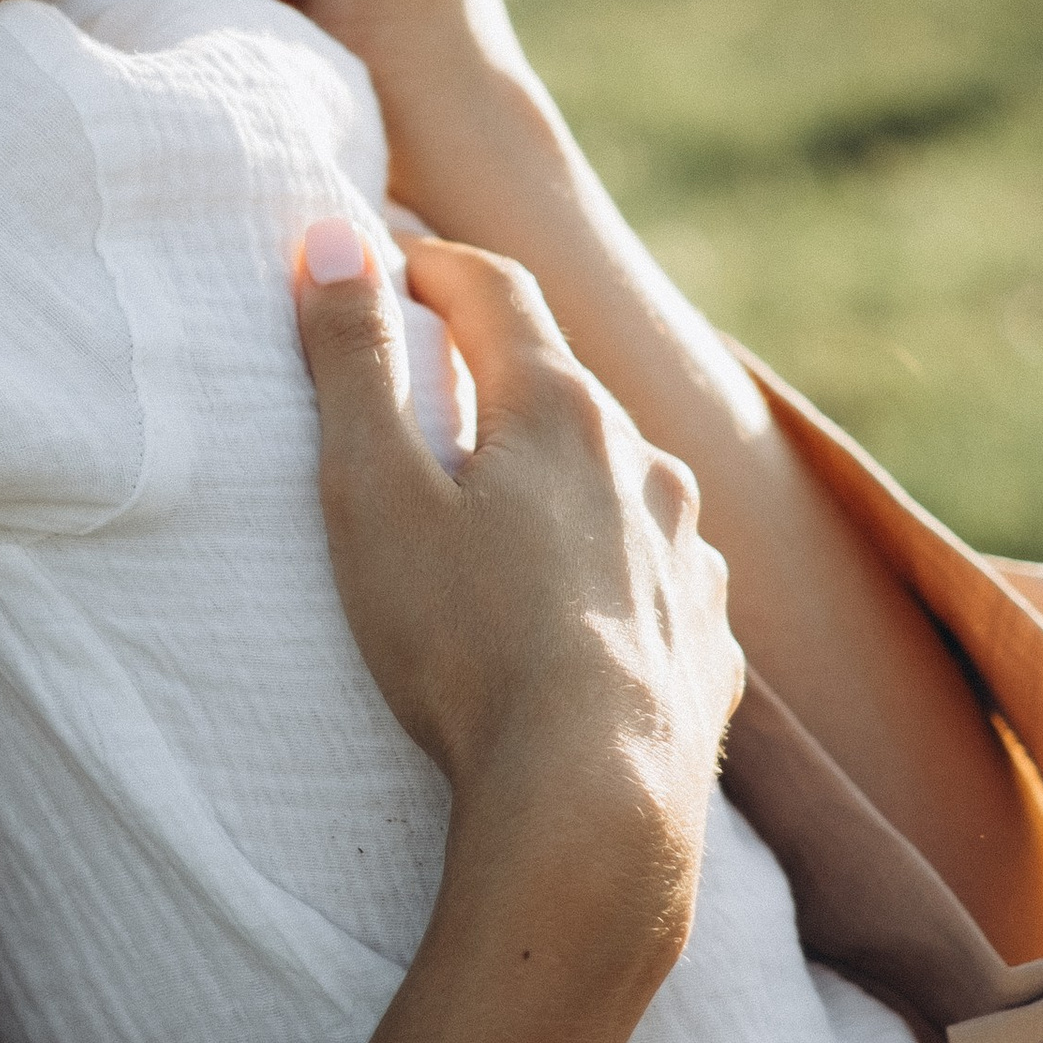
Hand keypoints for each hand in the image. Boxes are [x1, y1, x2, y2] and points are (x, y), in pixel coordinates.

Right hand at [296, 220, 742, 1042]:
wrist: (593, 806)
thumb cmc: (462, 644)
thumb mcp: (371, 492)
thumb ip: (350, 360)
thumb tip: (332, 235)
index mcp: (559, 411)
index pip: (495, 290)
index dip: (431, 265)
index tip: (386, 266)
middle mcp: (645, 466)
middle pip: (563, 387)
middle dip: (496, 377)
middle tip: (431, 398)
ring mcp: (690, 557)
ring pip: (623, 485)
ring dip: (566, 480)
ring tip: (506, 521)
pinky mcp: (711, 647)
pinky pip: (660, 582)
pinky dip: (615, 576)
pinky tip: (580, 621)